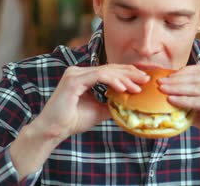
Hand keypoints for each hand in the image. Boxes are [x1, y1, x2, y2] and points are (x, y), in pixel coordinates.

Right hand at [11, 64, 148, 176]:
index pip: (109, 71)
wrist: (53, 130)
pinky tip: (124, 88)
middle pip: (109, 68)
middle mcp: (78, 71)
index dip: (127, 74)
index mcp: (83, 76)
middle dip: (130, 73)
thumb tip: (129, 104)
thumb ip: (111, 104)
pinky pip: (98, 76)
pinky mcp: (73, 80)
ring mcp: (75, 74)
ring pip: (106, 71)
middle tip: (146, 78)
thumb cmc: (72, 121)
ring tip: (137, 86)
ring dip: (124, 78)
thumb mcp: (98, 110)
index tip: (143, 80)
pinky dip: (113, 81)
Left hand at [157, 64, 199, 151]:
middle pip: (199, 76)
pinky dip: (185, 100)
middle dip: (177, 79)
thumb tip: (170, 101)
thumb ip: (193, 106)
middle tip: (160, 82)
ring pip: (199, 87)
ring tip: (162, 90)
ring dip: (178, 88)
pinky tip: (172, 101)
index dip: (183, 72)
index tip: (167, 77)